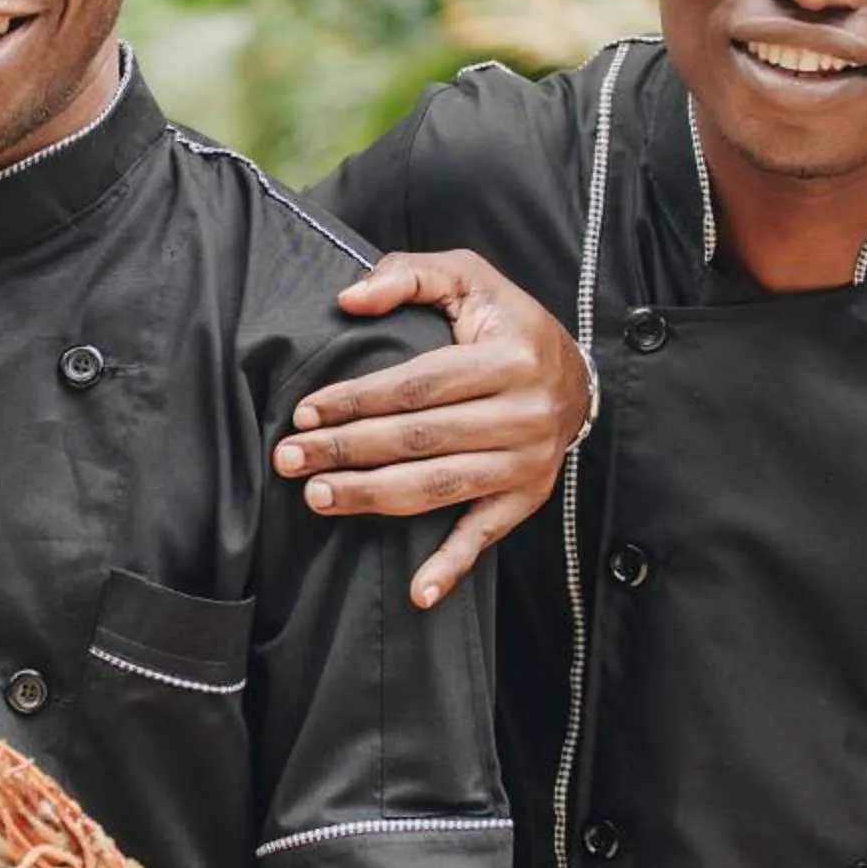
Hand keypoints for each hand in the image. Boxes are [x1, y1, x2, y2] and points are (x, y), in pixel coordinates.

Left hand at [273, 250, 591, 607]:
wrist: (578, 375)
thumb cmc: (507, 322)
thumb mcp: (469, 277)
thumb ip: (408, 275)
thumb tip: (348, 300)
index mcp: (508, 358)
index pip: (416, 385)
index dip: (356, 399)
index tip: (304, 411)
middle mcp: (522, 414)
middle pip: (418, 439)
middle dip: (346, 450)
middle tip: (288, 458)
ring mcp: (526, 462)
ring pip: (438, 487)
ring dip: (372, 497)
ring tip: (317, 496)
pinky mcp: (526, 497)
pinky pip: (485, 536)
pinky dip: (451, 567)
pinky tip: (417, 592)